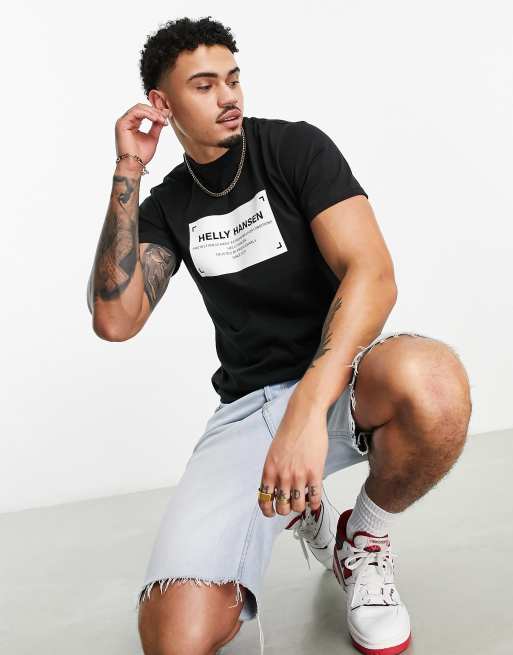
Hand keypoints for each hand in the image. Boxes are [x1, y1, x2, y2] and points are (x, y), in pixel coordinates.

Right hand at [114, 103, 171, 166]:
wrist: (134, 165)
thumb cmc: (141, 155)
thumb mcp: (153, 137)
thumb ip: (157, 126)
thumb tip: (164, 115)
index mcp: (132, 124)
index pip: (144, 111)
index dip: (156, 112)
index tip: (167, 117)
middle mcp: (126, 121)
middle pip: (141, 107)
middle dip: (155, 111)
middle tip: (165, 118)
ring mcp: (123, 122)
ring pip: (139, 108)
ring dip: (153, 112)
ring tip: (161, 120)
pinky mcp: (121, 124)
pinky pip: (136, 112)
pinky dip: (147, 114)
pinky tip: (155, 119)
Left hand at [258, 397, 327, 517]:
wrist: (303, 417)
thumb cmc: (289, 431)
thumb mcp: (273, 453)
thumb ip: (274, 471)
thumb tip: (276, 487)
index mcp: (269, 470)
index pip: (264, 499)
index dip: (268, 510)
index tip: (271, 512)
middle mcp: (282, 476)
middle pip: (282, 508)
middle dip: (286, 510)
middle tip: (290, 505)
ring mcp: (299, 475)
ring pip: (298, 507)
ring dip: (300, 507)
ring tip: (302, 500)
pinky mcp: (315, 473)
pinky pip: (314, 498)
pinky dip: (314, 504)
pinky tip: (314, 500)